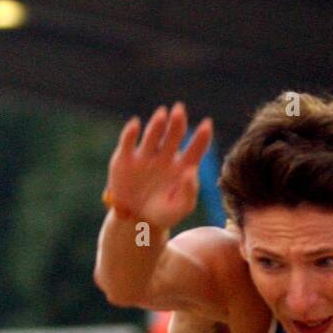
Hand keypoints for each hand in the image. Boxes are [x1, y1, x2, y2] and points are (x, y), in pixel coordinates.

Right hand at [105, 103, 213, 228]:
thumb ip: (189, 193)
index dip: (201, 137)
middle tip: (179, 111)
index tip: (207, 125)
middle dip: (177, 123)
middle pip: (173, 136)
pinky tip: (135, 124)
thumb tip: (191, 172)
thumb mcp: (180, 209)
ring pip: (153, 136)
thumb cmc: (163, 214)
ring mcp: (146, 155)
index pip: (195, 149)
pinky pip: (128, 142)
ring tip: (162, 114)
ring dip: (157, 124)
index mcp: (183, 167)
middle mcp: (166, 156)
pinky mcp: (126, 158)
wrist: (136, 222)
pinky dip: (131, 133)